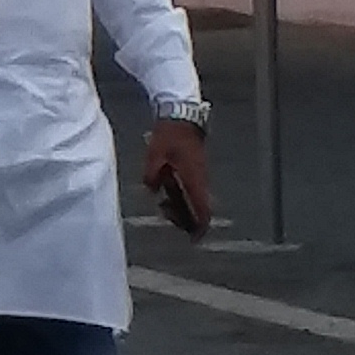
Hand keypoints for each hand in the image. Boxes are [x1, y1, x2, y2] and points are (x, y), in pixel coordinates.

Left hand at [141, 115, 215, 240]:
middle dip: (184, 217)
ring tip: (163, 202)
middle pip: (200, 209)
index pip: (202, 209)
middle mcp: (200, 179)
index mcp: (193, 178)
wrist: (182, 116)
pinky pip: (191, 189)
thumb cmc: (170, 134)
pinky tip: (166, 189)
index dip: (200, 226)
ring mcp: (199, 174)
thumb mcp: (155, 155)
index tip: (194, 238)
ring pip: (195, 200)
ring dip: (181, 206)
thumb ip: (152, 175)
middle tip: (165, 212)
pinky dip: (181, 195)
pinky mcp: (196, 169)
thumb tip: (152, 190)